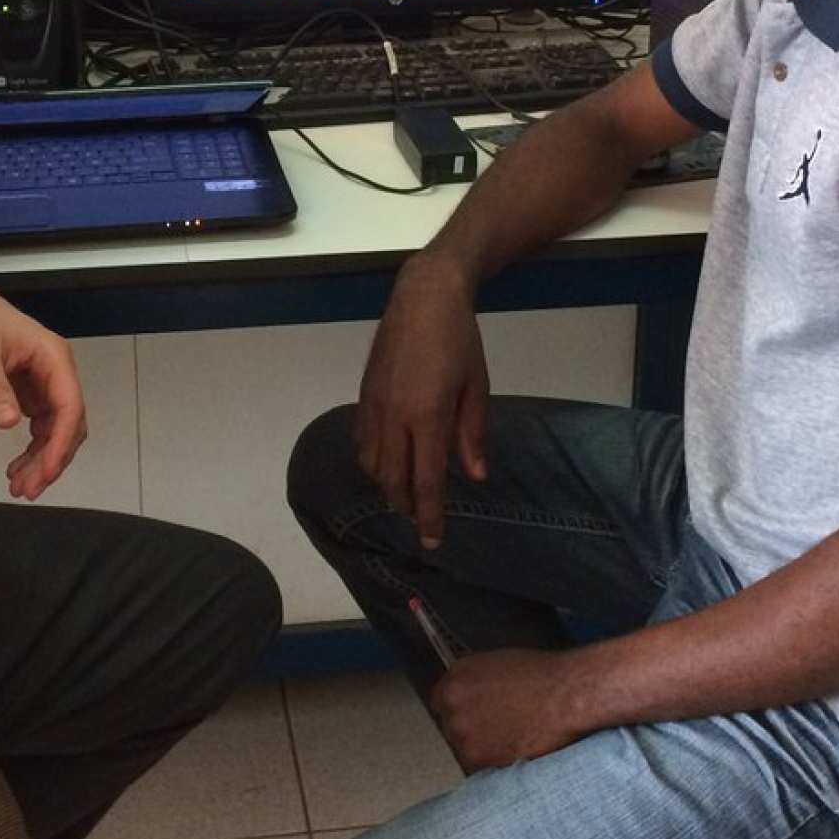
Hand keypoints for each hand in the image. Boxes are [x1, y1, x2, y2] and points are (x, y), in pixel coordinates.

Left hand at [0, 278, 85, 498]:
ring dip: (42, 460)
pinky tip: (16, 469)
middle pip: (69, 424)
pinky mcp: (33, 393)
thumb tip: (9, 424)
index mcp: (55, 358)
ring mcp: (47, 384)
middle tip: (26, 490)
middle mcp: (58, 373)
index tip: (44, 473)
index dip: (60, 443)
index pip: (70, 406)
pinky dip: (33, 451)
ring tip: (19, 487)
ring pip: (57, 431)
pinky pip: (41, 428)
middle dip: (52, 459)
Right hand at [354, 252, 489, 549]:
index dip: (429, 515)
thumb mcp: (476, 387)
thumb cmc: (460, 341)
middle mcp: (394, 417)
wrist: (424, 297)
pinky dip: (373, 461)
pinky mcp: (364, 394)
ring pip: (372, 463)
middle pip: (393, 479)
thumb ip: (471, 435)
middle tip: (421, 519)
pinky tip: (387, 462)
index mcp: (426, 417)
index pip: (426, 481)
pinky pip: (362, 440)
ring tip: (404, 494)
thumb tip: (474, 476)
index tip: (432, 541)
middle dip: (406, 505)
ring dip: (387, 486)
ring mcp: (374, 405)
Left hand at [428, 648, 591, 772]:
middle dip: (469, 728)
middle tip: (496, 727)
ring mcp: (462, 734)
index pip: (439, 701)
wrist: (563, 697)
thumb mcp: (495, 664)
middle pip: (450, 726)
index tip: (469, 715)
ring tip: (509, 738)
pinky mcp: (477, 758)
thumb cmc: (539, 677)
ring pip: (464, 748)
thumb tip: (468, 693)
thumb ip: (472, 680)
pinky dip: (493, 762)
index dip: (458, 709)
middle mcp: (452, 706)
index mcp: (455, 680)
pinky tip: (512, 749)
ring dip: (481, 747)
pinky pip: (478, 766)